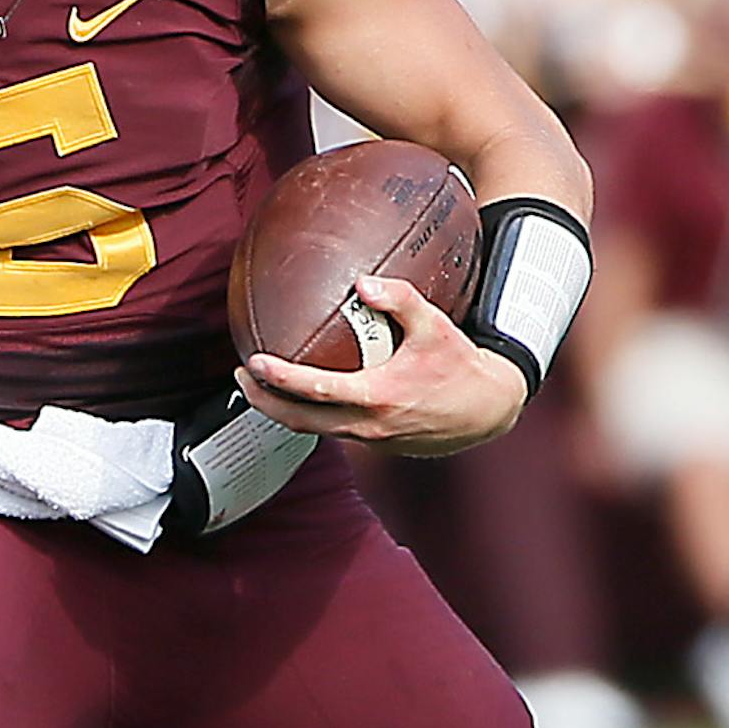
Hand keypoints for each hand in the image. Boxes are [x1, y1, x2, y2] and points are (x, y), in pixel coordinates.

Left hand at [237, 274, 529, 457]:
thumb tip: (362, 282)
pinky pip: (329, 430)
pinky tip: (299, 396)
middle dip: (262, 400)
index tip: (254, 362)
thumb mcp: (435, 325)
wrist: (486, 411)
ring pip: (310, 430)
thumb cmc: (459, 366)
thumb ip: (400, 299)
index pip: (316, 391)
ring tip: (259, 385)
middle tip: (241, 376)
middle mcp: (367, 425)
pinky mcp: (374, 444)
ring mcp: (369, 440)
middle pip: (298, 421)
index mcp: (378, 398)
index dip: (280, 379)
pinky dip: (307, 415)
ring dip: (280, 410)